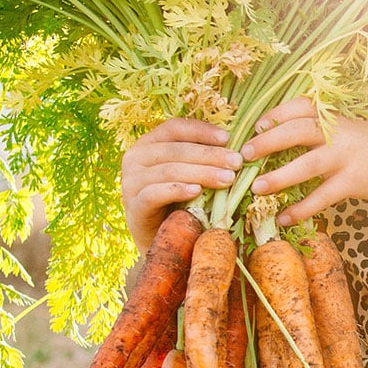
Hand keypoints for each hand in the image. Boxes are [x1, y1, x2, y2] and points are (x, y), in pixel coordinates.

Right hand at [120, 118, 240, 250]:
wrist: (161, 239)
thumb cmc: (180, 200)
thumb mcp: (190, 174)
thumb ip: (202, 158)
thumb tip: (234, 147)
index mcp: (149, 144)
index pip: (174, 128)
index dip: (201, 131)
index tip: (228, 138)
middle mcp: (135, 158)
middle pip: (175, 150)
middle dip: (210, 155)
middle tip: (237, 162)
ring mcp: (130, 182)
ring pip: (168, 170)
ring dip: (201, 173)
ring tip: (227, 178)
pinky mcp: (133, 206)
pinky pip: (154, 194)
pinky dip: (176, 190)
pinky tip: (196, 191)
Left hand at [242, 97, 367, 226]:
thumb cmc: (364, 144)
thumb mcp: (342, 127)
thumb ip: (313, 128)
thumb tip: (268, 138)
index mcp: (332, 116)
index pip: (300, 107)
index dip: (276, 114)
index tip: (256, 125)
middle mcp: (337, 133)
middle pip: (298, 131)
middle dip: (268, 142)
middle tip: (245, 155)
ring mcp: (345, 157)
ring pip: (307, 165)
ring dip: (279, 177)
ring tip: (257, 188)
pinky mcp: (352, 182)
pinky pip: (322, 197)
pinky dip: (301, 209)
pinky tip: (283, 218)